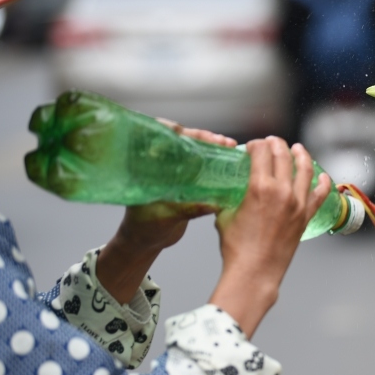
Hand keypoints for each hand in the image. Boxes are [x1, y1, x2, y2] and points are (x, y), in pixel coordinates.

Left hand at [114, 123, 238, 252]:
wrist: (145, 242)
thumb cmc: (144, 227)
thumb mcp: (166, 217)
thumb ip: (189, 209)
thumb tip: (214, 203)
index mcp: (147, 167)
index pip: (160, 137)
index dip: (177, 131)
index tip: (194, 133)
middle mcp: (160, 164)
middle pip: (183, 141)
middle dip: (203, 138)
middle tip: (222, 141)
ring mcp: (174, 171)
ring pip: (194, 151)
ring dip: (213, 148)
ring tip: (230, 147)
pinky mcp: (185, 181)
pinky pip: (201, 166)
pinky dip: (215, 163)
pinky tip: (230, 161)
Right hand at [210, 137, 331, 336]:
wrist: (255, 272)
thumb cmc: (237, 248)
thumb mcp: (225, 216)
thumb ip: (229, 199)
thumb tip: (228, 192)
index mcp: (259, 187)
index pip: (261, 153)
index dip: (257, 145)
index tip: (254, 145)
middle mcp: (281, 191)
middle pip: (283, 157)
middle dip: (277, 144)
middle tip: (273, 142)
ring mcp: (297, 204)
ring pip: (305, 170)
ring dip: (302, 156)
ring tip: (298, 149)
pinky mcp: (306, 216)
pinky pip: (320, 195)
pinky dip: (323, 183)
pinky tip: (323, 176)